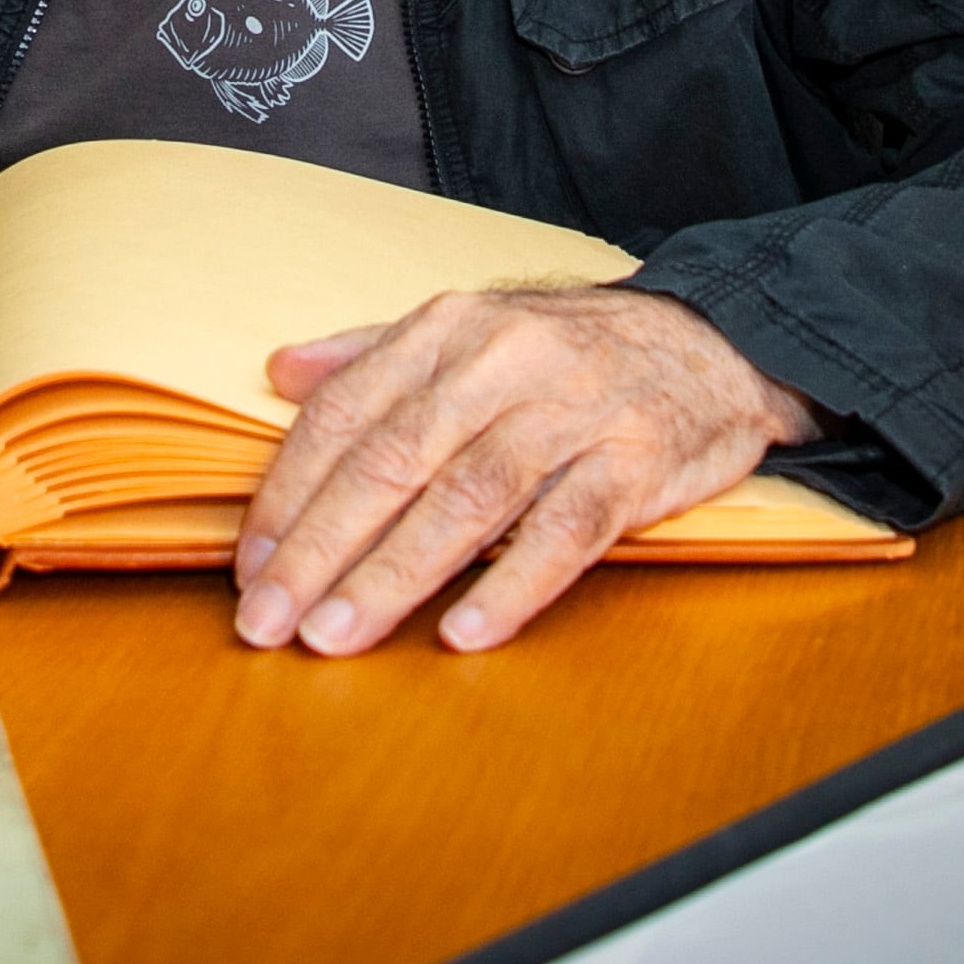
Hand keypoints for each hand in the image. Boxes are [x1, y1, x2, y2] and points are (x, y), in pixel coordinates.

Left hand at [231, 286, 820, 656]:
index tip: (249, 563)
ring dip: (394, 575)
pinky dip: (513, 584)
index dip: (290, 492)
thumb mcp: (471, 328)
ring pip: (468, 499)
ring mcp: (573, 411)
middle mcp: (504, 360)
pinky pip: (566, 530)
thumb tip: (282, 373)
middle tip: (269, 620)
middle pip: (394, 460)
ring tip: (337, 636)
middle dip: (320, 548)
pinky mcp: (636, 462)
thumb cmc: (573, 350)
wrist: (714, 340)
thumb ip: (374, 354)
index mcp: (449, 328)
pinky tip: (462, 632)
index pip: (347, 413)